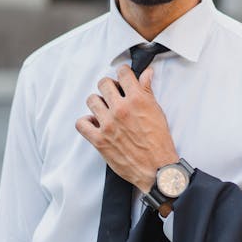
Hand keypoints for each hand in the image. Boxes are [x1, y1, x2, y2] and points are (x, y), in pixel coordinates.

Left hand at [76, 65, 178, 192]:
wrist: (157, 168)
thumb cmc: (159, 142)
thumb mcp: (157, 112)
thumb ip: (148, 91)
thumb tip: (146, 74)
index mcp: (137, 100)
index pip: (123, 73)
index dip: (123, 72)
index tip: (123, 76)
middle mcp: (121, 109)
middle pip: (104, 84)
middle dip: (109, 86)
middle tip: (113, 93)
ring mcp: (108, 124)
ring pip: (92, 100)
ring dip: (98, 102)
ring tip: (104, 109)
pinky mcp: (99, 140)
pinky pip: (82, 123)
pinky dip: (87, 121)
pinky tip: (95, 123)